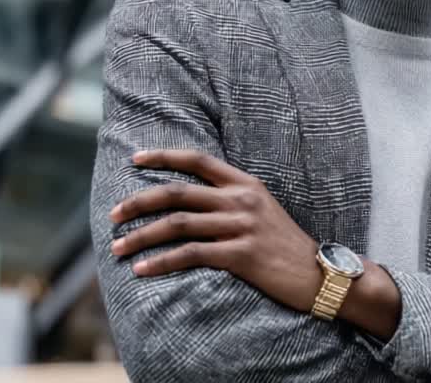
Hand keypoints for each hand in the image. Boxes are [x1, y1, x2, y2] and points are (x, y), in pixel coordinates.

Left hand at [108, 150, 322, 313]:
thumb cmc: (285, 245)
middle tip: (112, 215)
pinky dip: (161, 262)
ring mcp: (242, 226)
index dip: (164, 156)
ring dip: (141, 236)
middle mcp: (242, 200)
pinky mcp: (242, 254)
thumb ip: (231, 201)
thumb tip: (189, 203)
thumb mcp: (262, 211)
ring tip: (118, 248)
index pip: (199, 160)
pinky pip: (191, 255)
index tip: (135, 159)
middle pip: (178, 193)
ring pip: (178, 224)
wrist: (318, 274)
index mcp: (246, 184)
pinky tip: (142, 270)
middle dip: (138, 202)